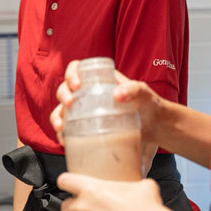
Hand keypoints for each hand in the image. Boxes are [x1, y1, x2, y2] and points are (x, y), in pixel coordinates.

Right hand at [50, 61, 164, 145]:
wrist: (154, 126)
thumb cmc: (148, 104)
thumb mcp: (143, 91)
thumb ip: (134, 89)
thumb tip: (117, 95)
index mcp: (97, 79)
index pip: (76, 68)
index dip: (71, 74)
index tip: (76, 85)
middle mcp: (87, 94)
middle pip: (65, 89)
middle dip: (63, 95)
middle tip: (70, 104)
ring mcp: (85, 112)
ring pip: (61, 110)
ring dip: (56, 117)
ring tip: (61, 128)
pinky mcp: (86, 128)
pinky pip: (68, 130)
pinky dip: (62, 135)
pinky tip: (65, 141)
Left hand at [57, 172, 163, 210]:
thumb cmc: (144, 207)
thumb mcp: (140, 185)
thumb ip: (130, 185)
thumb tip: (138, 187)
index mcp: (91, 188)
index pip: (64, 181)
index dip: (67, 183)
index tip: (71, 185)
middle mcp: (83, 207)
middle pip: (64, 206)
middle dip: (74, 207)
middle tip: (88, 208)